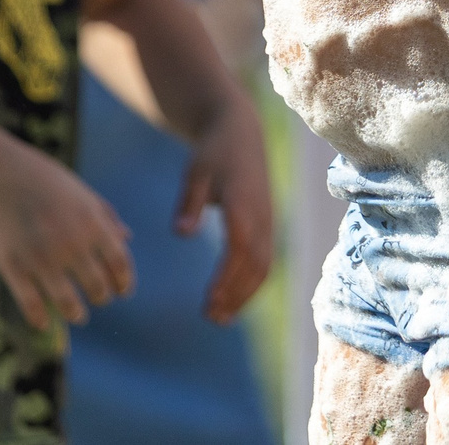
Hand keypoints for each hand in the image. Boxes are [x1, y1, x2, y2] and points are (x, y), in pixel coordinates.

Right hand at [0, 128, 132, 331]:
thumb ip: (106, 216)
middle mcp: (71, 244)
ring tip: (78, 315)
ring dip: (76, 313)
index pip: (120, 265)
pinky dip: (40, 319)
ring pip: (68, 303)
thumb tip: (128, 239)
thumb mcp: (82, 192)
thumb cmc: (44, 180)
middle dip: (102, 297)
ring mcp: (41, 258)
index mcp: (92, 223)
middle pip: (97, 287)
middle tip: (99, 298)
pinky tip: (44, 323)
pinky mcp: (14, 267)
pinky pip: (31, 305)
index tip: (123, 291)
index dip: (125, 283)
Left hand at [175, 100, 273, 322]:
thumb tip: (180, 234)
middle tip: (210, 317)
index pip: (238, 247)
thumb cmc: (213, 151)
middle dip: (235, 294)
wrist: (241, 131)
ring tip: (220, 318)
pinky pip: (265, 260)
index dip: (226, 277)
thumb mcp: (195, 170)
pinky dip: (252, 283)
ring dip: (244, 294)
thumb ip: (188, 202)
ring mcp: (268, 220)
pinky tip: (232, 300)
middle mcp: (261, 215)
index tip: (209, 301)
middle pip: (254, 264)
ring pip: (263, 266)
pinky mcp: (268, 224)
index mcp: (242, 201)